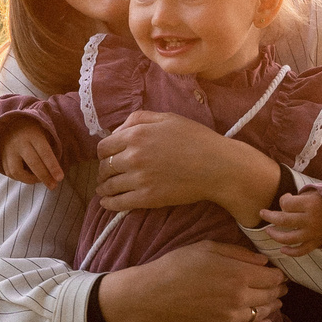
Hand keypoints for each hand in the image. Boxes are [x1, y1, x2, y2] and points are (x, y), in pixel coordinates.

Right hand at [0, 120, 64, 185]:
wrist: (10, 124)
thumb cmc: (33, 133)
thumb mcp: (42, 135)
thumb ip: (49, 152)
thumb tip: (56, 175)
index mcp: (33, 135)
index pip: (45, 152)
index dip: (53, 166)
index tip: (60, 178)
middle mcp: (19, 143)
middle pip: (33, 163)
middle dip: (45, 177)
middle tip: (53, 186)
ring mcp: (8, 151)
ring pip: (17, 171)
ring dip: (30, 180)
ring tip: (39, 180)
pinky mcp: (1, 158)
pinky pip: (10, 173)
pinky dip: (21, 178)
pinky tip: (28, 177)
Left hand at [96, 110, 279, 224]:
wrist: (218, 166)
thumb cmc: (196, 139)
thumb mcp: (167, 118)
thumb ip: (138, 119)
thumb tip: (116, 132)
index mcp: (136, 134)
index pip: (104, 146)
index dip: (103, 153)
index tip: (107, 158)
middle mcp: (133, 156)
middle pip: (104, 167)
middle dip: (103, 171)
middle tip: (106, 174)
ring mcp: (139, 179)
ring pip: (109, 186)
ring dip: (103, 188)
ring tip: (104, 190)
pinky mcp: (147, 198)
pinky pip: (119, 203)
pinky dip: (109, 203)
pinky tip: (107, 203)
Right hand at [96, 240, 287, 321]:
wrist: (155, 294)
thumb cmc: (179, 265)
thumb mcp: (209, 248)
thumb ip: (239, 253)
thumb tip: (264, 262)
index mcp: (239, 274)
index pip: (273, 277)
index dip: (279, 275)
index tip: (279, 273)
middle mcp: (240, 297)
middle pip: (270, 295)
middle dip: (278, 290)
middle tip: (281, 287)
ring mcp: (232, 317)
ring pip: (263, 313)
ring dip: (272, 306)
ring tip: (275, 302)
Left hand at [258, 191, 321, 257]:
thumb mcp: (317, 192)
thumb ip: (300, 197)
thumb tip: (284, 203)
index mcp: (310, 205)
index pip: (286, 204)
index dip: (282, 200)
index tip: (285, 198)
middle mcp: (309, 220)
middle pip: (282, 220)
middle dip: (269, 216)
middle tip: (262, 213)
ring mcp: (313, 234)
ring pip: (288, 238)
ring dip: (275, 235)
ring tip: (268, 231)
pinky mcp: (317, 242)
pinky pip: (301, 251)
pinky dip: (291, 252)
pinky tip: (282, 249)